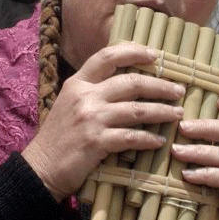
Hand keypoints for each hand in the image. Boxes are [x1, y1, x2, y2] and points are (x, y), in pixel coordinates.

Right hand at [22, 42, 185, 201]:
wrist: (40, 167)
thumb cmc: (58, 135)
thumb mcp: (69, 102)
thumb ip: (91, 90)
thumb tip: (126, 82)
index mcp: (77, 83)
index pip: (107, 56)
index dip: (134, 52)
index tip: (155, 55)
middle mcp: (84, 96)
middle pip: (130, 82)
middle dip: (160, 85)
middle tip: (178, 90)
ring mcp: (90, 119)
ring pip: (137, 110)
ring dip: (162, 111)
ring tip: (177, 114)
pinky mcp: (96, 142)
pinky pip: (131, 137)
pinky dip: (149, 139)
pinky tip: (160, 140)